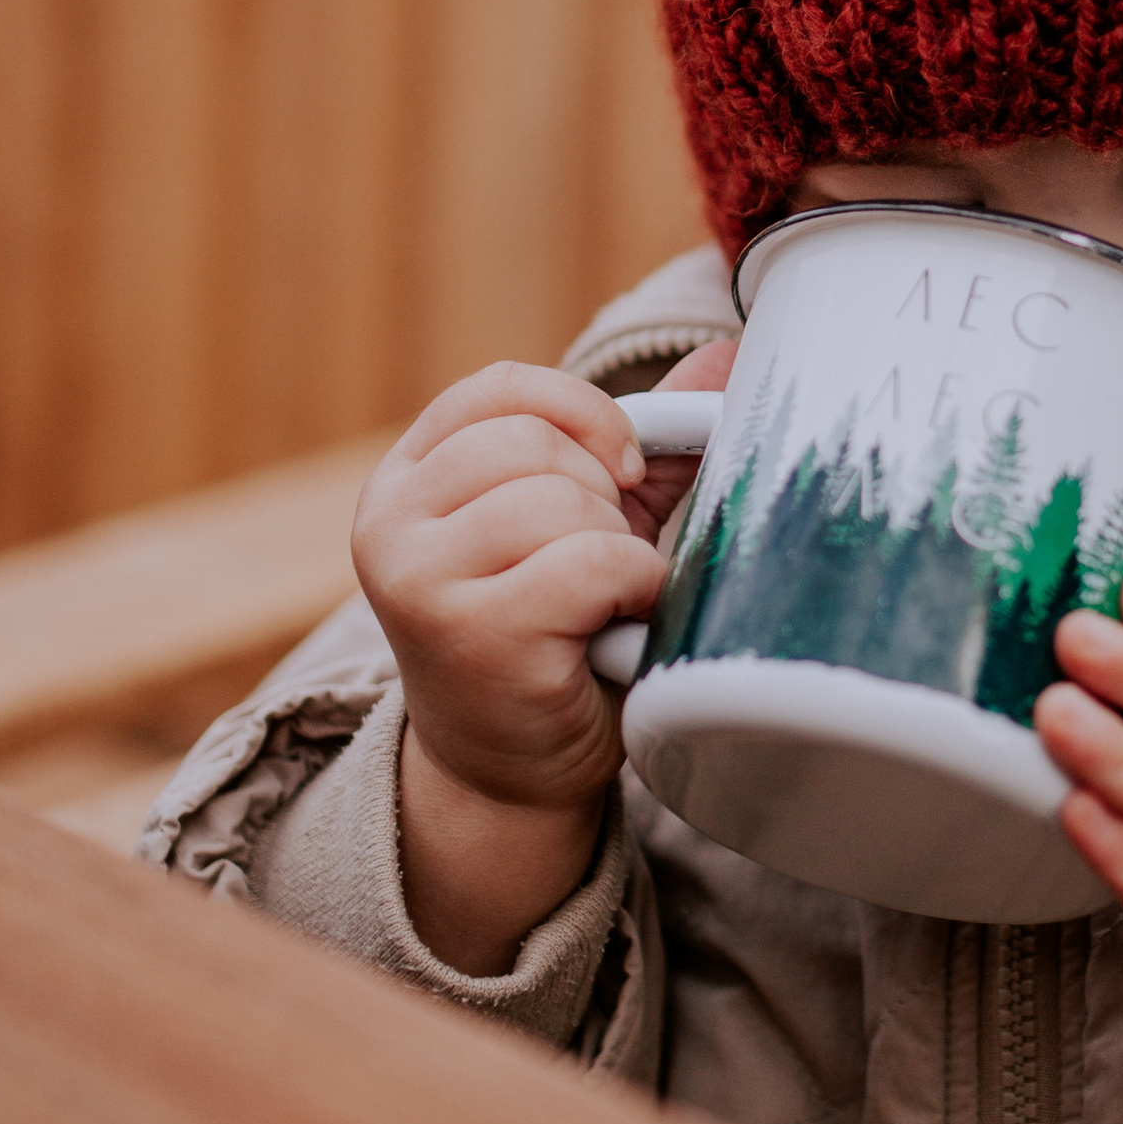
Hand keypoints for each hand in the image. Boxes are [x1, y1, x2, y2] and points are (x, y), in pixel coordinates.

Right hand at [352, 344, 732, 972]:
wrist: (514, 771)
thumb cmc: (555, 634)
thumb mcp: (589, 524)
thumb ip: (645, 445)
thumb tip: (732, 352)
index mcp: (408, 477)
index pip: (499, 388)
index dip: (582, 415)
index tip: (620, 470)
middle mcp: (390, 521)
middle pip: (536, 443)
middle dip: (601, 500)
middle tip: (594, 568)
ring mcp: (417, 578)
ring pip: (564, 500)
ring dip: (614, 551)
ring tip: (595, 603)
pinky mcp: (467, 633)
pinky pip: (589, 561)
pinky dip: (629, 588)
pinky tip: (613, 626)